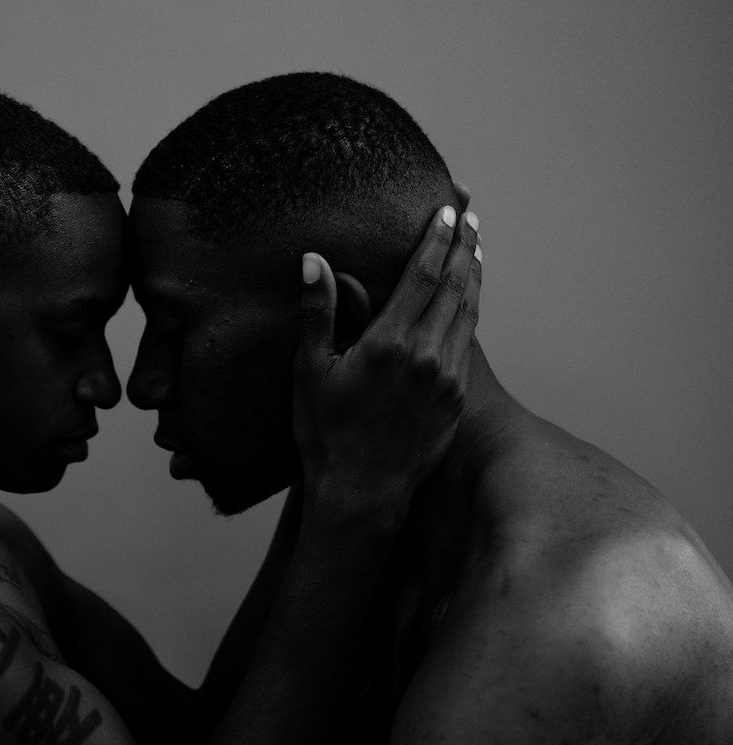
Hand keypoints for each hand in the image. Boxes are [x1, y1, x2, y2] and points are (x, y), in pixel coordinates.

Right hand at [292, 200, 481, 501]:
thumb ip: (316, 313)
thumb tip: (313, 261)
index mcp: (389, 343)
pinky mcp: (457, 399)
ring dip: (473, 275)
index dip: (436, 239)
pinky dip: (472, 311)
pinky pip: (469, 341)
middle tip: (470, 217)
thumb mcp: (309, 372)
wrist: (361, 494)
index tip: (447, 211)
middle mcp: (427, 355)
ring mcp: (447, 378)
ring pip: (469, 312)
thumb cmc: (325, 434)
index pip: (422, 275)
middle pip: (455, 286)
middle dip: (463, 246)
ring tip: (475, 248)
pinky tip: (468, 300)